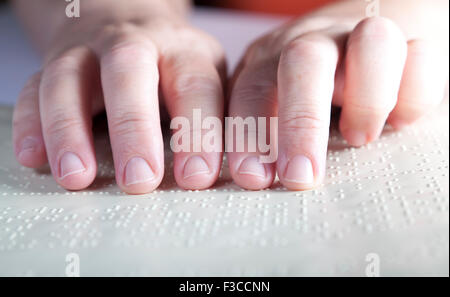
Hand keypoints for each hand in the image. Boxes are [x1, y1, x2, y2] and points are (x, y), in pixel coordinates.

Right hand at [12, 1, 225, 193]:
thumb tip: (248, 168)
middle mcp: (135, 45)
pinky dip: (31, 122)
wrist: (126, 22)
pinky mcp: (53, 62)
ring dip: (69, 129)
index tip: (196, 178)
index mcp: (184, 52)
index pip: (195, 86)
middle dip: (133, 128)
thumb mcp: (206, 80)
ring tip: (77, 177)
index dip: (197, 132)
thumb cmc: (174, 67)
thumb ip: (218, 118)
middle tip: (138, 181)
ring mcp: (88, 51)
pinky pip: (33, 88)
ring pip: (69, 78)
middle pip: (129, 72)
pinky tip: (33, 157)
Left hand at [227, 14, 447, 190]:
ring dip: (367, 100)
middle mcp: (316, 41)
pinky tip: (400, 122)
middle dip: (301, 122)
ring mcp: (364, 37)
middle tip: (301, 176)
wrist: (361, 26)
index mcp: (273, 59)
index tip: (253, 178)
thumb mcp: (271, 99)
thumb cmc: (308, 82)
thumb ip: (258, 127)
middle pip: (303, 61)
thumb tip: (249, 178)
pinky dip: (414, 94)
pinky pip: (422, 57)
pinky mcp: (412, 41)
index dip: (248, 133)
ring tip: (359, 138)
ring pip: (372, 44)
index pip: (251, 88)